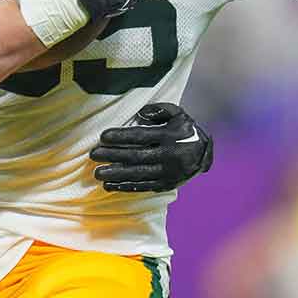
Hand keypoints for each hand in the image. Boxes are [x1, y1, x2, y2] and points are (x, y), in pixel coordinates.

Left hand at [90, 103, 212, 191]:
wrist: (204, 153)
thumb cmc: (184, 129)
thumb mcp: (177, 113)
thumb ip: (159, 110)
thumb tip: (140, 114)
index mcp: (170, 136)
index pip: (141, 136)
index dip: (121, 136)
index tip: (103, 136)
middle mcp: (169, 155)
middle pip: (136, 156)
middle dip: (113, 156)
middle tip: (94, 154)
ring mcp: (168, 172)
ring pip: (138, 174)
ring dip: (116, 175)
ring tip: (98, 173)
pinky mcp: (166, 184)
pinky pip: (143, 187)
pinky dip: (125, 187)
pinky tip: (110, 186)